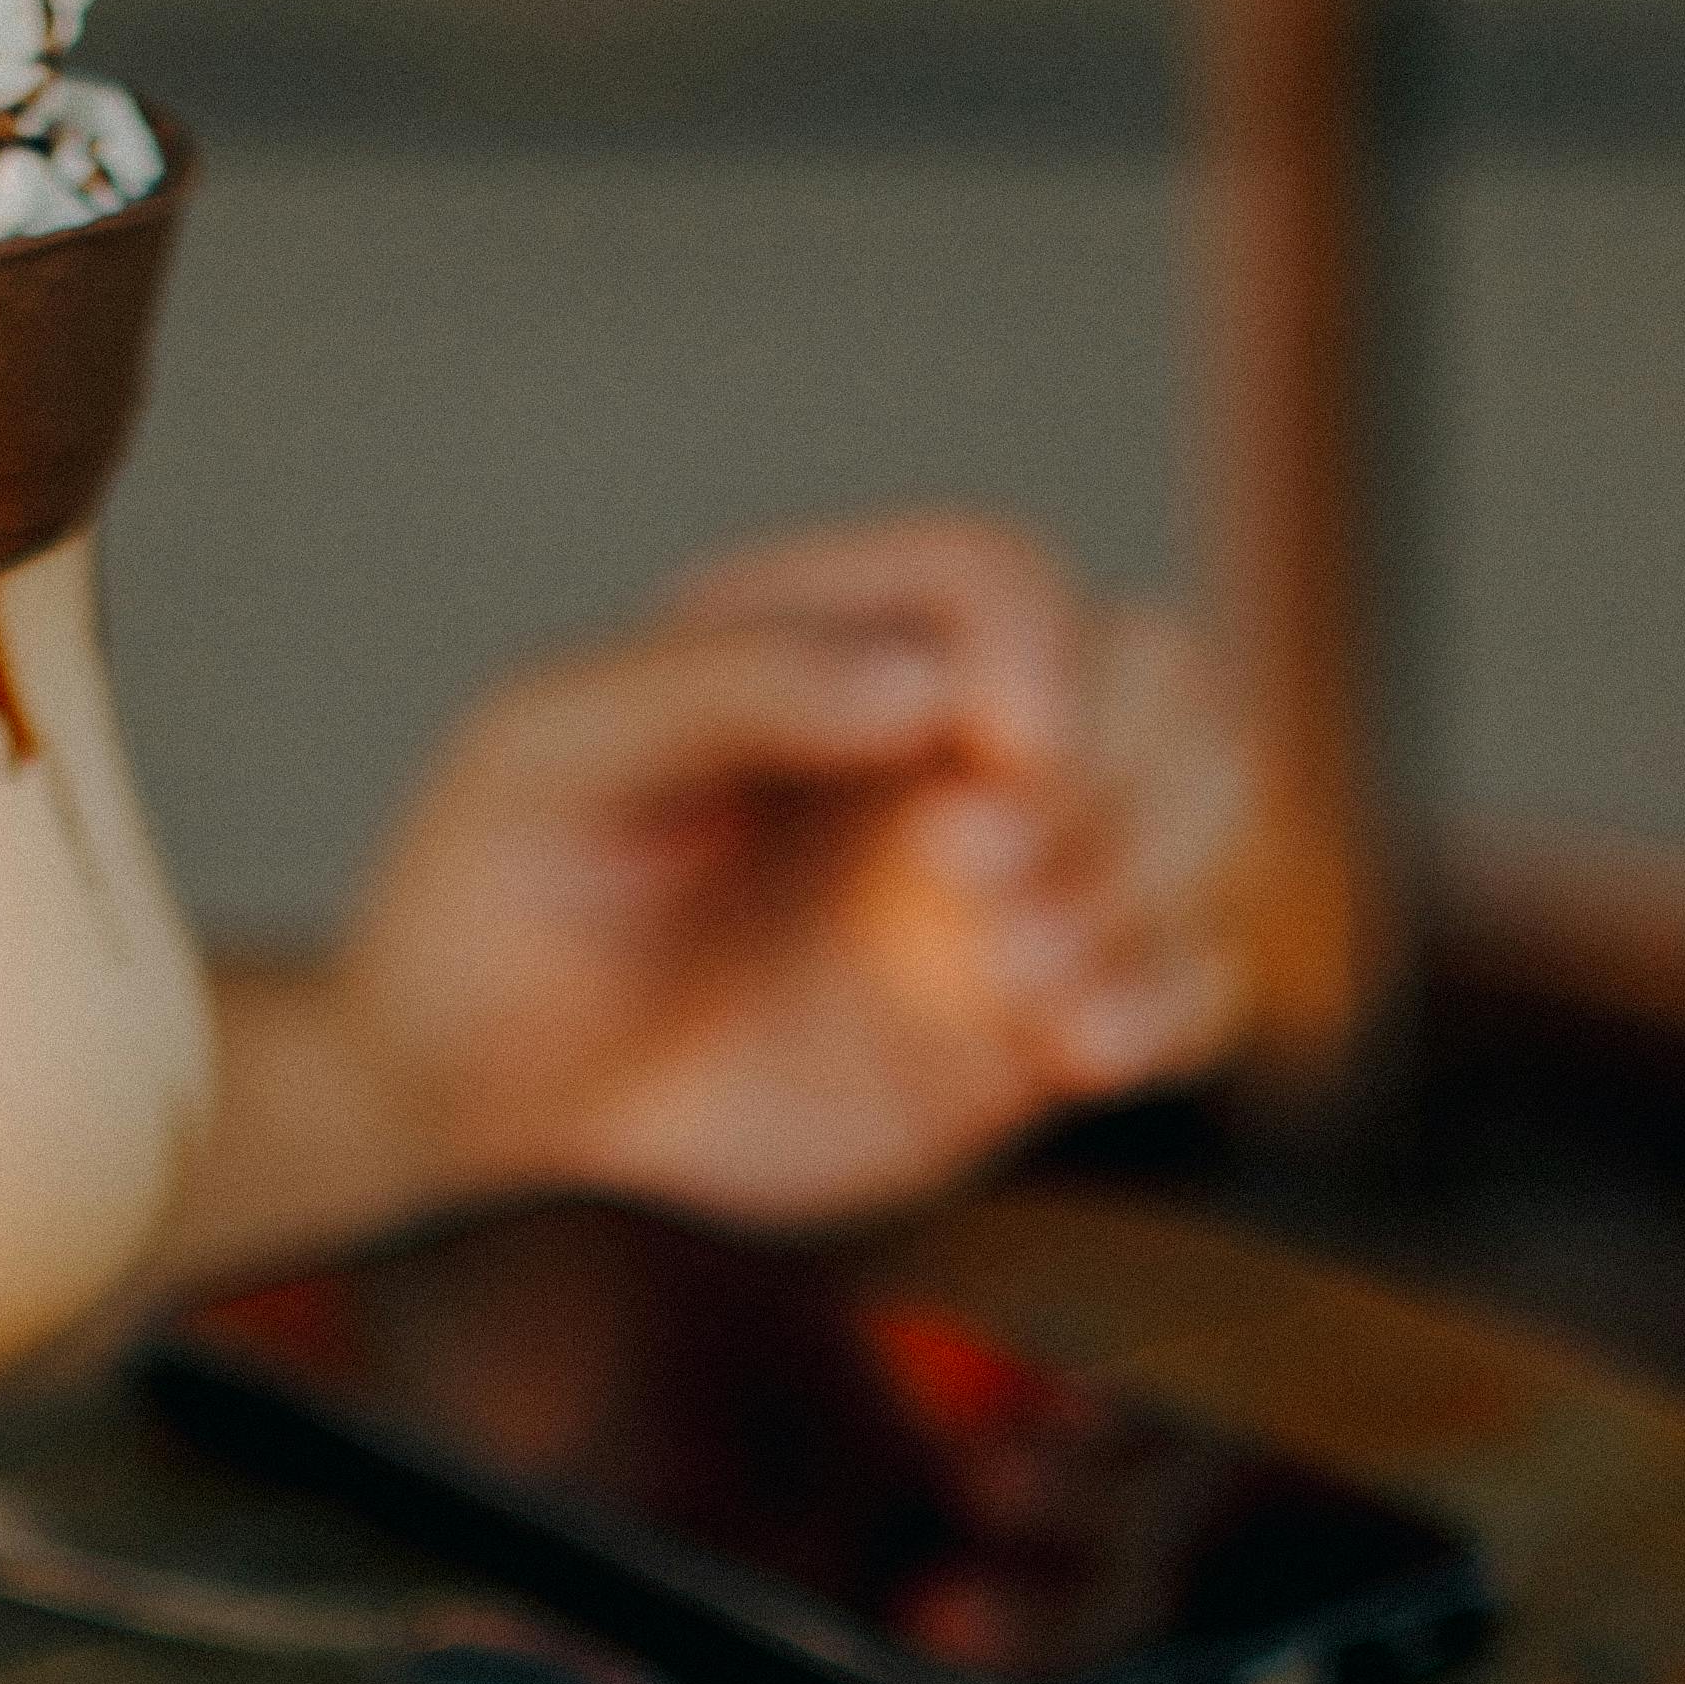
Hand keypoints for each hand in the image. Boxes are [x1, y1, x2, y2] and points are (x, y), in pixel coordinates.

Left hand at [181, 512, 1247, 1279]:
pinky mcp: (1021, 1025)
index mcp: (834, 638)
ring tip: (1019, 983)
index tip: (1004, 760)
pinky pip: (1189, 983)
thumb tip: (922, 685)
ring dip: (1155, 892)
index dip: (1042, 655)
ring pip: (1203, 823)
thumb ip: (726, 683)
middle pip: (1155, 683)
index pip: (1007, 584)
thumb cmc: (495, 901)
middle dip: (1118, 784)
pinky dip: (1178, 1003)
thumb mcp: (553, 751)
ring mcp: (997, 885)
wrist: (482, 1099)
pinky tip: (1080, 1046)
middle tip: (980, 894)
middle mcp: (942, 747)